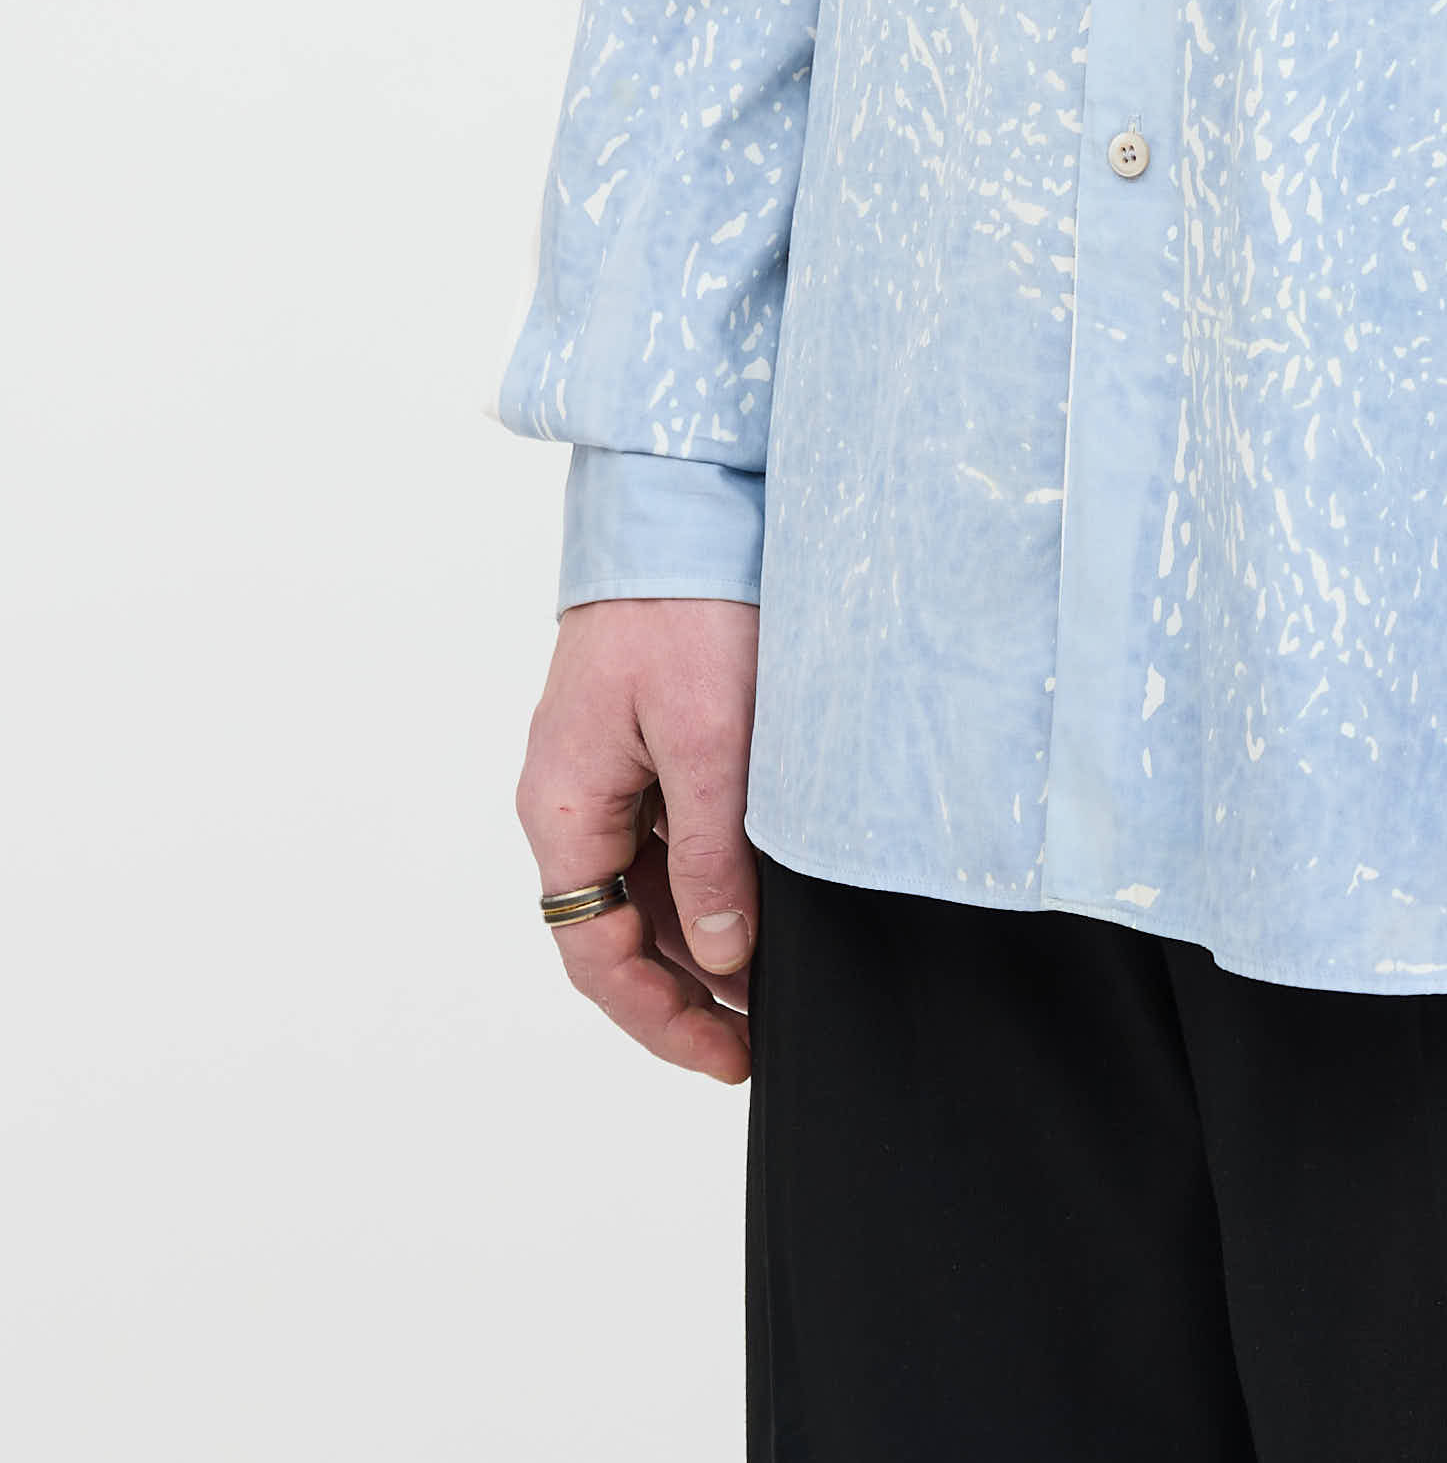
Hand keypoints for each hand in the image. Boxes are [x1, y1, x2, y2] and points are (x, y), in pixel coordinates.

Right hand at [515, 597, 762, 1084]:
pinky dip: (703, 878)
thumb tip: (721, 953)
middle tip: (761, 1033)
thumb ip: (710, 854)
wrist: (678, 501)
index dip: (661, 1020)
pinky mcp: (636, 737)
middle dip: (684, 990)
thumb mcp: (707, 741)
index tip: (729, 1057)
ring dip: (698, 937)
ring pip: (641, 886)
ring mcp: (600, 767)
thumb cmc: (685, 608)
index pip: (596, 954)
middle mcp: (569, 797)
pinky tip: (759, 894)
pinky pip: (659, 834)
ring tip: (770, 975)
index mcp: (564, 808)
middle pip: (616, 929)